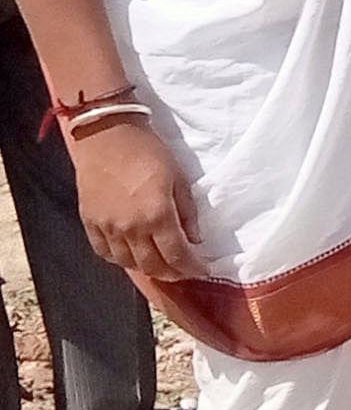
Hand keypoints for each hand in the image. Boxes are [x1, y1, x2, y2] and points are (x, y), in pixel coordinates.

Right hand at [74, 122, 208, 280]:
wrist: (108, 135)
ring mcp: (107, 227)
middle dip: (173, 273)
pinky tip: (131, 255)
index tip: (202, 270)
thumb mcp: (180, 179)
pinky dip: (120, 259)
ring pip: (128, 263)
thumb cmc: (149, 152)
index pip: (177, 256)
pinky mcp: (90, 222)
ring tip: (161, 264)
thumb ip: (188, 213)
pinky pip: (104, 252)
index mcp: (156, 216)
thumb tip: (195, 240)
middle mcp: (130, 228)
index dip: (192, 268)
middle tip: (184, 271)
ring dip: (147, 268)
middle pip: (152, 266)